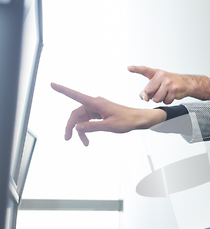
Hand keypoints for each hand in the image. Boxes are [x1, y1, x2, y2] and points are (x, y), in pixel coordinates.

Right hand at [52, 83, 166, 145]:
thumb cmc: (127, 121)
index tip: (52, 84)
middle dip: (71, 126)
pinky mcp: (100, 113)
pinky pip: (88, 120)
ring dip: (81, 131)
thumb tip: (77, 127)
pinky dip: (87, 129)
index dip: (63, 90)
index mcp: (96, 103)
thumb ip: (93, 127)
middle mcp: (94, 103)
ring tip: (85, 144)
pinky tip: (87, 138)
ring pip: (82, 119)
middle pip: (76, 114)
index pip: (75, 95)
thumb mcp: (109, 126)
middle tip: (67, 139)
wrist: (138, 119)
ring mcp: (97, 108)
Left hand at [129, 65, 209, 103]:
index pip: (144, 70)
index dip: (136, 69)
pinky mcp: (174, 90)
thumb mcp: (157, 82)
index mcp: (156, 73)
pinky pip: (165, 101)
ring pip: (156, 99)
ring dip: (160, 99)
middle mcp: (161, 76)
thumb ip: (147, 89)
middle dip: (152, 95)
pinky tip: (170, 96)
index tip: (129, 68)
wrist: (186, 83)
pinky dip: (167, 101)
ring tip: (165, 94)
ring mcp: (168, 83)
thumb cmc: (169, 83)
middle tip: (158, 92)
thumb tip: (144, 97)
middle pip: (148, 92)